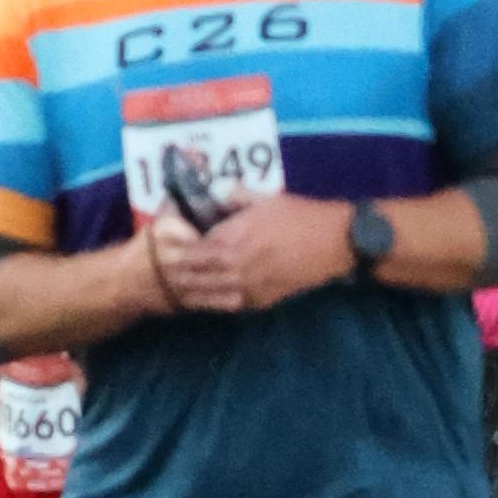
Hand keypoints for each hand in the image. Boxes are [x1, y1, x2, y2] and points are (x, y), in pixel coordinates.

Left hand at [148, 192, 347, 314]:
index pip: (192, 250)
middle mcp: (237, 265)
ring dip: (193, 291)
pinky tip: (206, 298)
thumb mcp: (265, 199)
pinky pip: (232, 304)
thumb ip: (236, 196)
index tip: (162, 249)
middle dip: (178, 274)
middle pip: (196, 275)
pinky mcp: (264, 300)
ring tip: (177, 288)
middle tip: (162, 273)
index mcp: (233, 238)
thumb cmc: (300, 215)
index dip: (175, 251)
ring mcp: (250, 286)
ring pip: (211, 294)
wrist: (335, 242)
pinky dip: (216, 302)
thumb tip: (216, 192)